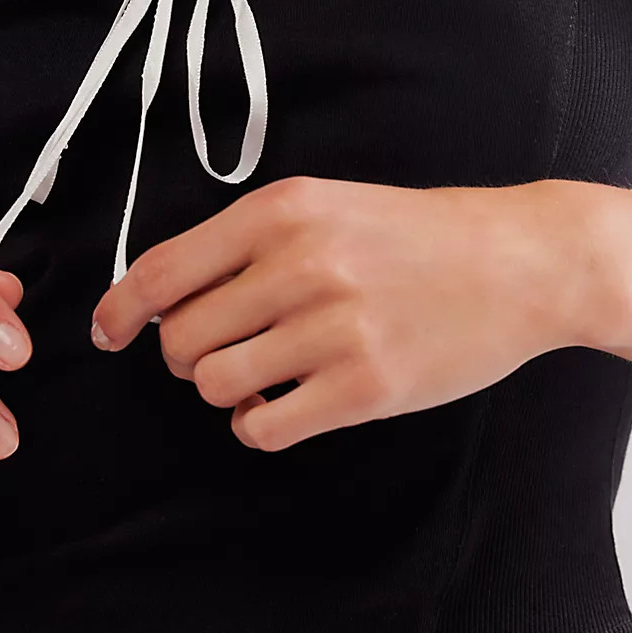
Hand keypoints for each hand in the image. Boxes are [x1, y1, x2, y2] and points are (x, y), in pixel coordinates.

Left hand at [89, 175, 604, 449]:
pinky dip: (259, 424)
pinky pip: (265, 426)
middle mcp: (300, 265)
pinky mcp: (365, 387)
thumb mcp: (327, 206)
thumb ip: (248, 242)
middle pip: (181, 339)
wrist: (523, 262)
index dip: (120, 311)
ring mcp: (333, 328)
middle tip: (224, 351)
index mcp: (281, 211)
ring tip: (265, 376)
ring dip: (226, 390)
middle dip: (186, 356)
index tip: (108, 332)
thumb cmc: (420, 236)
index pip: (160, 270)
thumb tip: (160, 297)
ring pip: (216, 385)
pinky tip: (285, 405)